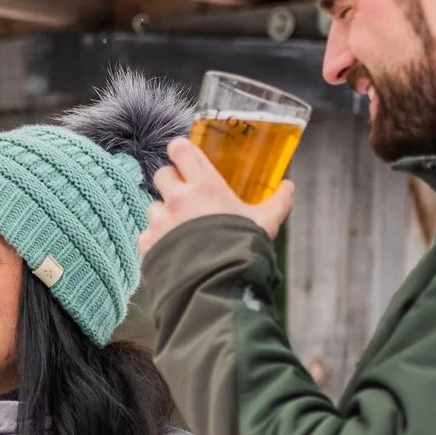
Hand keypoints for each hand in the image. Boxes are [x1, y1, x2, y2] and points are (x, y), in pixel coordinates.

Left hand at [139, 136, 294, 256]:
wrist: (217, 284)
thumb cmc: (242, 248)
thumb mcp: (266, 223)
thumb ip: (278, 202)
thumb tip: (288, 187)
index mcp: (204, 186)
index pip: (181, 150)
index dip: (180, 150)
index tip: (183, 154)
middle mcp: (177, 198)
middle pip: (162, 174)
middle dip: (171, 182)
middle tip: (186, 195)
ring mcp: (159, 221)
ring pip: (153, 206)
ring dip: (164, 213)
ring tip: (181, 229)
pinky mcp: (147, 243)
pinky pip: (147, 234)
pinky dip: (156, 239)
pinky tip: (173, 249)